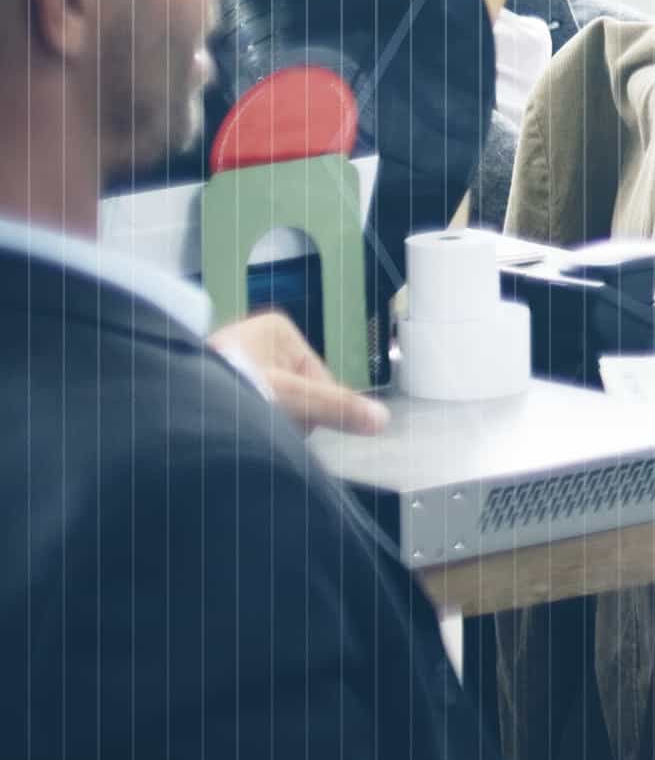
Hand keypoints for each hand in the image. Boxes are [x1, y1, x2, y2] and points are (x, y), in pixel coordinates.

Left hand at [212, 309, 385, 435]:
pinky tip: (232, 430)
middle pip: (298, 392)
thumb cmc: (225, 389)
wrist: (167, 407)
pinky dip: (245, 423)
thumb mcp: (291, 397)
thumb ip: (337, 407)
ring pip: (275, 404)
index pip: (320, 379)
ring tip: (240, 427)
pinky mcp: (216, 384)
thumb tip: (382, 420)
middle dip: (285, 416)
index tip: (290, 422)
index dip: (312, 409)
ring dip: (265, 421)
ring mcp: (234, 361)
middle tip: (261, 425)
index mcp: (278, 329)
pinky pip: (250, 408)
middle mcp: (256, 340)